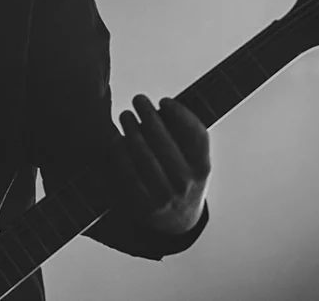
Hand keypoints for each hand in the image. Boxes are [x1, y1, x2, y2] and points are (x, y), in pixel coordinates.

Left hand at [109, 94, 211, 234]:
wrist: (177, 220)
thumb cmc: (182, 176)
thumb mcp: (194, 160)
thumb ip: (185, 135)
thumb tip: (162, 106)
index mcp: (202, 168)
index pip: (195, 136)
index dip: (181, 115)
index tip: (165, 101)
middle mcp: (186, 183)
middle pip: (166, 143)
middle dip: (150, 117)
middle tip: (139, 99)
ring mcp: (165, 195)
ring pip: (145, 157)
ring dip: (132, 131)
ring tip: (126, 115)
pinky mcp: (144, 203)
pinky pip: (129, 174)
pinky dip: (121, 154)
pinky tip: (117, 139)